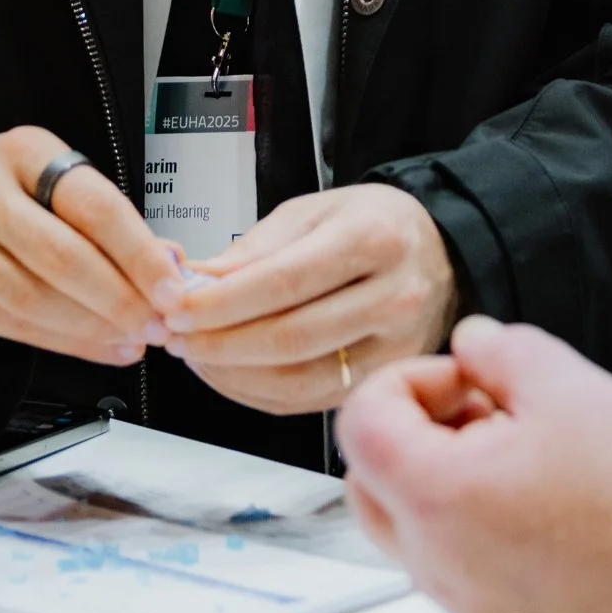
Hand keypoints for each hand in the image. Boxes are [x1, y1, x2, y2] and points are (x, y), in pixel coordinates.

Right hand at [0, 130, 175, 365]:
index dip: (138, 252)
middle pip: (62, 257)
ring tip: (135, 341)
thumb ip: (109, 220)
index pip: (92, 205)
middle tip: (158, 325)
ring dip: (93, 329)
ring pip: (34, 300)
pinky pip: (11, 326)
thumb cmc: (5, 195)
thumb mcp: (53, 182)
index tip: (173, 288)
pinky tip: (99, 347)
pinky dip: (63, 343)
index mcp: (22, 152)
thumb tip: (171, 263)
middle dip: (119, 299)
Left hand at [152, 184, 457, 416]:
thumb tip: (194, 282)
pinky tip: (229, 371)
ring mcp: (394, 348)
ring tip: (195, 354)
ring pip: (296, 379)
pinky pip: (307, 401)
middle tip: (174, 335)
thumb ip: (253, 250)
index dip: (221, 302)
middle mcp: (393, 297)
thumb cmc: (373, 225)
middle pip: (289, 338)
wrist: (438, 254)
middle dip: (218, 342)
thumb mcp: (314, 211)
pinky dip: (256, 392)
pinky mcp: (381, 381)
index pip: (283, 282)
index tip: (177, 307)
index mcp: (375, 239)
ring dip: (231, 373)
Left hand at [340, 316, 611, 612]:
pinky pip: (465, 586)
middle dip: (415, 438)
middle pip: (371, 486)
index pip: (358, 424)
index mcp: (436, 496)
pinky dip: (485, 546)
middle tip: (486, 418)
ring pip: (418, 539)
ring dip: (450, 491)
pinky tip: (553, 525)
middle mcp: (436, 567)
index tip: (464, 382)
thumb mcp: (568, 383)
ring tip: (530, 468)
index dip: (406, 382)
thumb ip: (498, 349)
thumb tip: (469, 345)